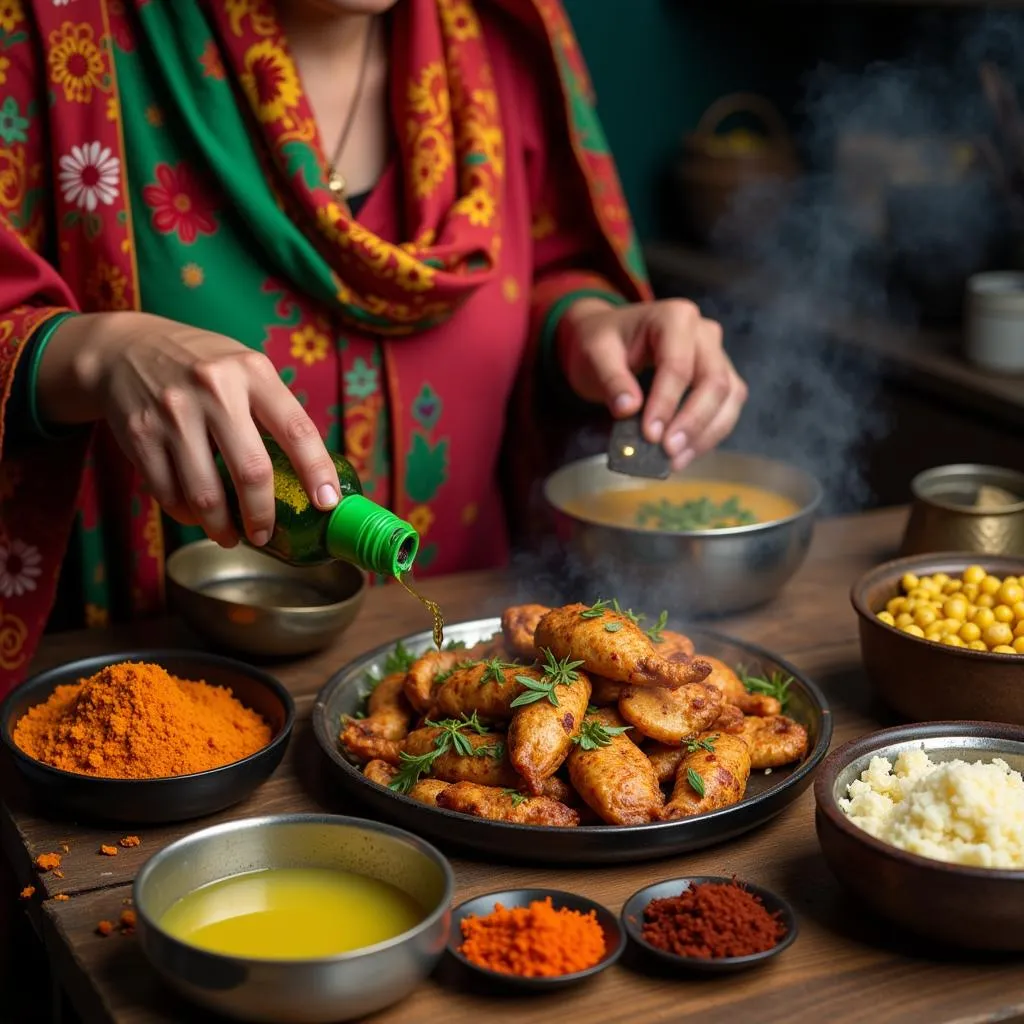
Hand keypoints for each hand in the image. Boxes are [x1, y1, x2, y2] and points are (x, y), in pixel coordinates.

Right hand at [37, 312, 340, 546]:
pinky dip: (186, 514)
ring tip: (230, 535)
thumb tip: (312, 472)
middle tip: (265, 534)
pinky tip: (196, 516)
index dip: (317, 471)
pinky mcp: (139, 434)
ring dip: (221, 527)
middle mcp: (214, 389)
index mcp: (252, 372)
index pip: (297, 429)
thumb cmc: (200, 365)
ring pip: (205, 494)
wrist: (122, 347)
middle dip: (262, 515)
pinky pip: (168, 493)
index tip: (327, 503)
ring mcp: (173, 412)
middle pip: (251, 472)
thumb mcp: (244, 368)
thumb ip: (274, 410)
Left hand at [557, 297, 746, 470]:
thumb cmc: (603, 342)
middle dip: (693, 422)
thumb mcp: (594, 354)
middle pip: (715, 381)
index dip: (666, 403)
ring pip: (729, 397)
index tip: (650, 435)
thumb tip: (628, 409)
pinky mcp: (720, 377)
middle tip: (668, 452)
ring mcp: (717, 355)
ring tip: (675, 461)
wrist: (610, 338)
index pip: (678, 365)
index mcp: (674, 318)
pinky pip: (727, 408)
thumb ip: (611, 379)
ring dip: (706, 434)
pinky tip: (684, 454)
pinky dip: (709, 434)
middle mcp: (704, 333)